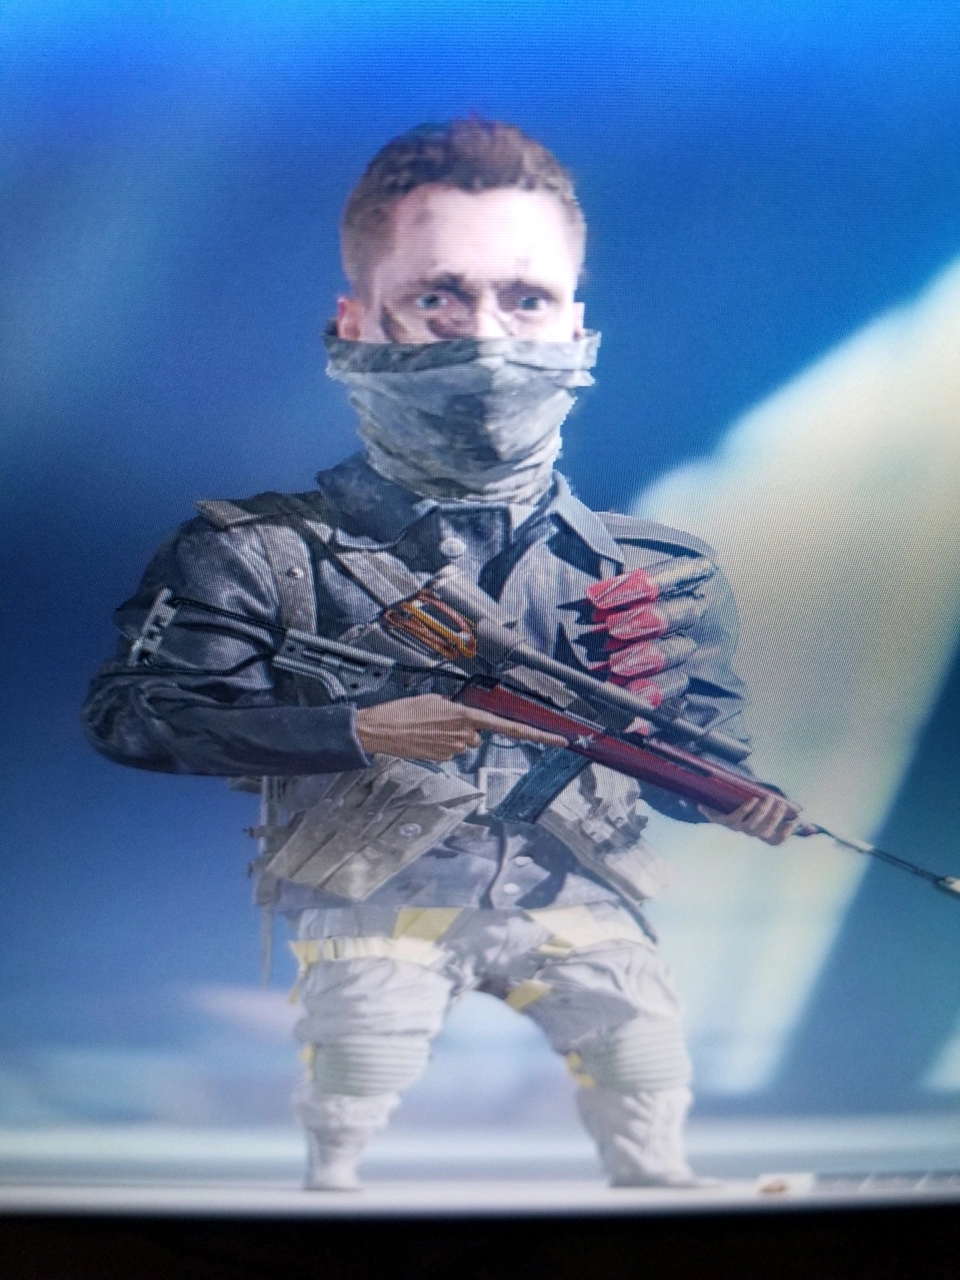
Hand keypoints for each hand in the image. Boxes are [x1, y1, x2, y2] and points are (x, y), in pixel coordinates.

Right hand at [354, 694, 566, 761]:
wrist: (382, 729)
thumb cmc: (405, 711)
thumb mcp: (436, 701)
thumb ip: (458, 712)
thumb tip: (468, 724)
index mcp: (467, 715)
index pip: (510, 726)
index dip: (538, 734)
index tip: (560, 740)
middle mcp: (465, 734)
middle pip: (478, 734)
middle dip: (465, 729)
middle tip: (440, 720)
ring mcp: (454, 749)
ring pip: (464, 743)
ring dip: (451, 736)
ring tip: (428, 727)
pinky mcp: (443, 759)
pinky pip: (451, 750)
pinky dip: (441, 744)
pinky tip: (424, 737)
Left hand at [698, 794, 798, 845]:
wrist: (712, 819)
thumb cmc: (744, 818)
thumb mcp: (762, 818)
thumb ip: (781, 818)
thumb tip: (807, 822)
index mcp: (760, 837)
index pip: (775, 842)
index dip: (784, 835)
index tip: (792, 822)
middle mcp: (749, 837)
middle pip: (765, 831)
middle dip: (774, 817)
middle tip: (781, 804)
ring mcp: (737, 830)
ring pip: (752, 824)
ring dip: (762, 811)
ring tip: (769, 797)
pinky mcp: (725, 823)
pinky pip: (736, 817)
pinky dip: (745, 809)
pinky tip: (754, 799)